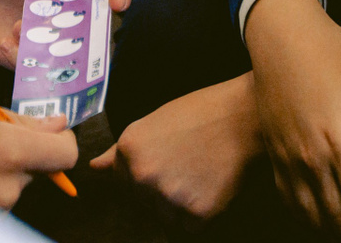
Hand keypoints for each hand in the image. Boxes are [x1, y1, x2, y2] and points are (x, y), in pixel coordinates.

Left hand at [0, 0, 132, 66]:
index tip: (116, 2)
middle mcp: (64, 16)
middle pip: (93, 28)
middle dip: (86, 31)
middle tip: (63, 25)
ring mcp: (48, 39)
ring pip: (65, 50)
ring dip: (45, 40)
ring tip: (18, 25)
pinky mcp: (28, 59)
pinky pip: (37, 64)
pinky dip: (20, 52)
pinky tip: (4, 40)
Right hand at [0, 99, 77, 208]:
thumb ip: (22, 119)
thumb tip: (58, 124)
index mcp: (9, 149)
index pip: (66, 153)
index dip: (61, 140)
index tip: (49, 130)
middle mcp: (6, 184)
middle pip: (41, 167)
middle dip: (27, 151)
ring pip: (18, 182)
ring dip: (5, 168)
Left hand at [91, 72, 261, 219]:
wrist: (245, 117)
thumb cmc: (202, 113)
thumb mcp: (155, 121)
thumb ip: (122, 150)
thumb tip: (94, 167)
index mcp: (129, 149)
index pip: (123, 181)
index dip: (146, 173)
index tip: (167, 159)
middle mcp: (143, 175)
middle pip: (143, 202)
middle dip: (161, 191)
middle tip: (187, 165)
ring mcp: (169, 196)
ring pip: (165, 217)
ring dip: (180, 205)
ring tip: (200, 174)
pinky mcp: (196, 214)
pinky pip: (190, 227)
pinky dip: (201, 213)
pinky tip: (212, 186)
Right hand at [244, 0, 340, 241]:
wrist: (278, 31)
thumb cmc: (330, 50)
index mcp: (340, 138)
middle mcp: (310, 155)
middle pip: (338, 219)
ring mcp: (287, 157)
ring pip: (311, 216)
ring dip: (336, 231)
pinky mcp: (273, 153)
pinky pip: (290, 202)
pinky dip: (309, 218)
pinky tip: (325, 215)